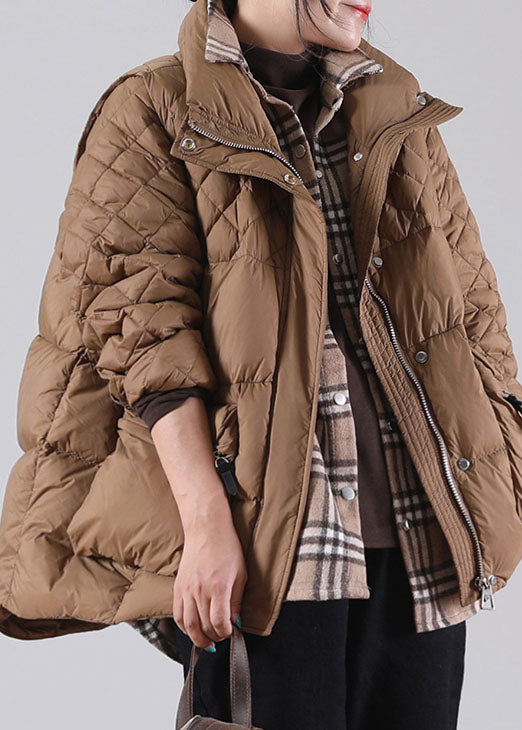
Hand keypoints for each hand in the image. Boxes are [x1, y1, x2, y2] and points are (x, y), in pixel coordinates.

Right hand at [172, 508, 246, 650]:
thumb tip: (236, 621)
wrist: (206, 530)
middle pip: (204, 626)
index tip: (231, 632)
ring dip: (197, 638)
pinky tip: (192, 630)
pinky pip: (178, 614)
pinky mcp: (178, 587)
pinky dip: (184, 627)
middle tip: (221, 638)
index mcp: (219, 587)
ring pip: (188, 625)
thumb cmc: (226, 548)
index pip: (219, 623)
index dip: (226, 633)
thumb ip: (236, 600)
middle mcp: (200, 590)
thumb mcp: (240, 574)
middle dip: (214, 638)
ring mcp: (186, 590)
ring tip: (206, 642)